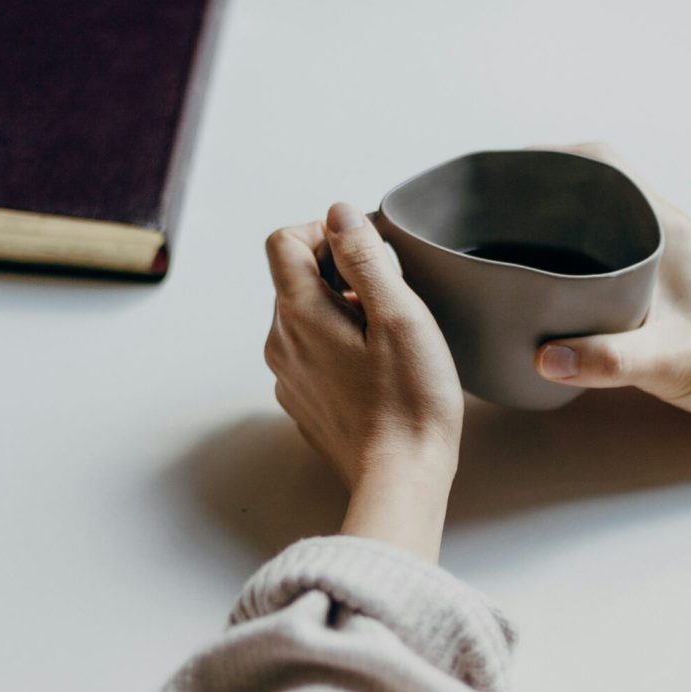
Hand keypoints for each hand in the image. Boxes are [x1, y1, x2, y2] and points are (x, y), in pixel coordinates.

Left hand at [265, 205, 464, 556]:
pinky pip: (312, 354)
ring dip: (341, 310)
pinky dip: (339, 345)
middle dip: (340, 273)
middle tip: (389, 298)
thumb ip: (365, 257)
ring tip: (387, 336)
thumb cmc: (410, 400)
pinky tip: (377, 369)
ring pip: (305, 317)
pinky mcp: (303, 402)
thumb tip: (340, 214)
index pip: (283, 242)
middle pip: (294, 279)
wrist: (401, 477)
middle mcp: (281, 343)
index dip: (323, 232)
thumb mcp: (399, 315)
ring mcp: (289, 376)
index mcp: (299, 314)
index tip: (365, 250)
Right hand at [534, 144, 690, 453]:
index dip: (551, 157)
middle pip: (593, 180)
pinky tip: (544, 277)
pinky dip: (572, 245)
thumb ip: (609, 360)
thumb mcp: (668, 361)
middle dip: (540, 185)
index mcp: (664, 226)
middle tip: (489, 209)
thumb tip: (544, 356)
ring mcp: (663, 248)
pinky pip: (607, 241)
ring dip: (555, 215)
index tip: (504, 174)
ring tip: (504, 237)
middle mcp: (663, 226)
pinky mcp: (661, 274)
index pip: (603, 162)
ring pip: (600, 211)